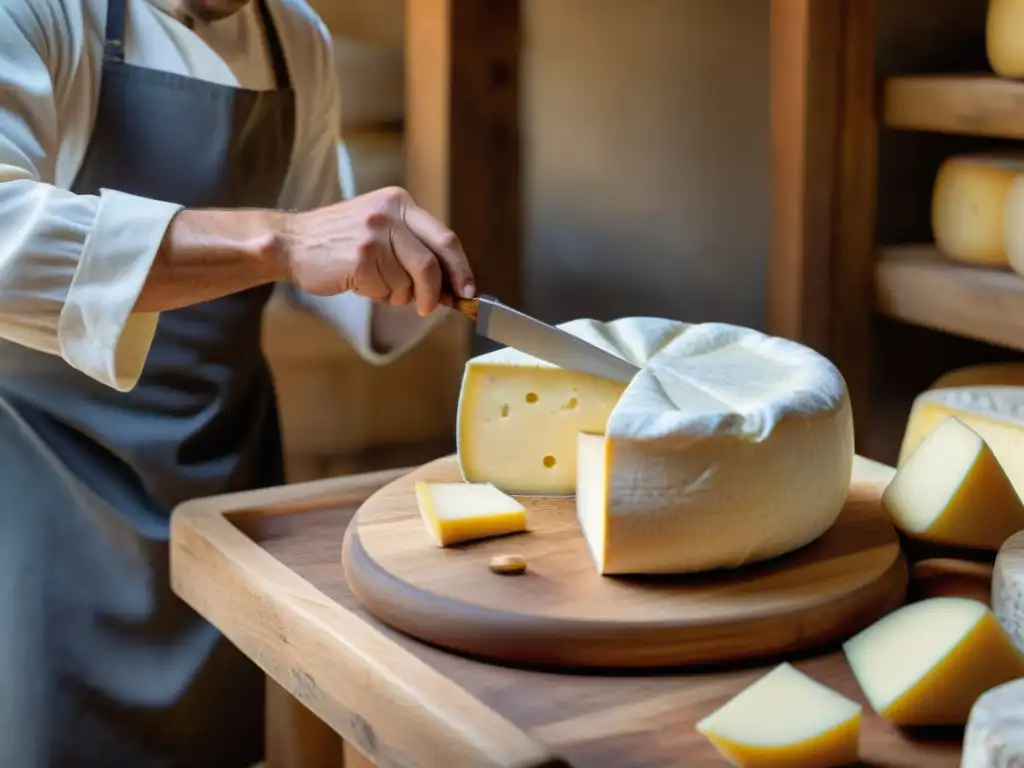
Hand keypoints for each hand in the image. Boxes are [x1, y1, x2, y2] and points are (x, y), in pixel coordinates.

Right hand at [280, 186, 475, 315]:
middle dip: (434, 293)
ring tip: (374, 284)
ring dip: (395, 295)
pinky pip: (384, 291)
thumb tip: (451, 288)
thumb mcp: (381, 230)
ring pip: (407, 283)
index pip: (445, 239)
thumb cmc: (339, 243)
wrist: (292, 242)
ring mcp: (374, 234)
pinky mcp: (360, 257)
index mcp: (400, 203)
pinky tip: (358, 283)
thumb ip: (415, 250)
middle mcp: (390, 213)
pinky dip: (376, 296)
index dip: (461, 269)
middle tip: (428, 308)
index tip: (468, 292)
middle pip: (431, 265)